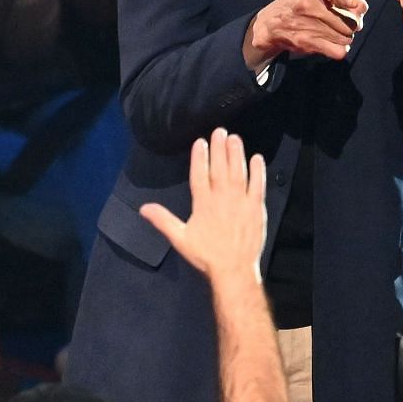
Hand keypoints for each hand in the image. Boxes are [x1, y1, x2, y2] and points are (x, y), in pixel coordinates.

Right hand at [139, 129, 265, 284]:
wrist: (233, 270)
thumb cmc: (206, 256)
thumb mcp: (180, 238)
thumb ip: (163, 220)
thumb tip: (143, 208)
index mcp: (202, 203)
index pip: (199, 174)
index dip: (200, 156)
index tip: (200, 142)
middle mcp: (221, 197)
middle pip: (220, 167)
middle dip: (219, 148)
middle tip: (220, 131)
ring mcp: (241, 201)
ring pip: (239, 171)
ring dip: (237, 154)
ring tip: (235, 138)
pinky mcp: (256, 208)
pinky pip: (258, 185)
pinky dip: (258, 171)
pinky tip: (257, 158)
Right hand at [245, 0, 367, 65]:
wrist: (272, 23)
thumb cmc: (302, 1)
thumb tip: (361, 10)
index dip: (351, 0)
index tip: (360, 7)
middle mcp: (308, 1)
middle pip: (350, 21)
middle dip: (352, 24)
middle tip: (343, 23)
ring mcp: (306, 23)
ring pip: (346, 37)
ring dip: (345, 37)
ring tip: (334, 32)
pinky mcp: (306, 41)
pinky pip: (338, 51)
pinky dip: (340, 49)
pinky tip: (333, 44)